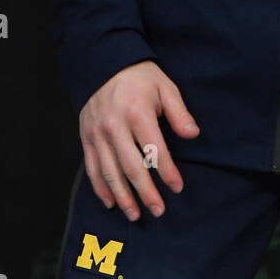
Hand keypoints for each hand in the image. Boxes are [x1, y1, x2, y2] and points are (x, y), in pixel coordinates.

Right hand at [79, 60, 199, 221]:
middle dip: (146, 192)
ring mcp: (97, 134)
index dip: (167, 172)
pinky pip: (92, 168)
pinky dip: (101, 187)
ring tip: (135, 214)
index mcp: (137, 113)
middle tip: (158, 210)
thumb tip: (193, 135)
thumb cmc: (140, 77)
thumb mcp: (165, 87)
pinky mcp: (86, 137)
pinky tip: (110, 202)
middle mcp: (114, 126)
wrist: (104, 64)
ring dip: (123, 197)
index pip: (154, 150)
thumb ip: (179, 113)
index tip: (177, 188)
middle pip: (131, 167)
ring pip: (110, 172)